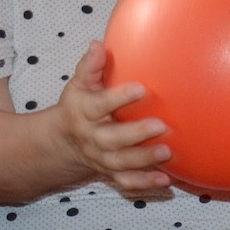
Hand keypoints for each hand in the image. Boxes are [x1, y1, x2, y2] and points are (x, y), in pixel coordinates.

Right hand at [55, 42, 173, 195]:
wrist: (62, 142)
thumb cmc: (79, 106)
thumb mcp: (79, 85)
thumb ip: (91, 66)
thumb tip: (98, 44)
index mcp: (84, 112)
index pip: (99, 104)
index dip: (119, 97)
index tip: (141, 88)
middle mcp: (91, 137)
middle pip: (111, 139)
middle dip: (135, 135)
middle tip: (161, 125)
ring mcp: (100, 158)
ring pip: (120, 163)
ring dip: (143, 160)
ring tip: (167, 152)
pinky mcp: (110, 173)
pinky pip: (125, 182)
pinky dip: (144, 184)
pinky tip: (165, 181)